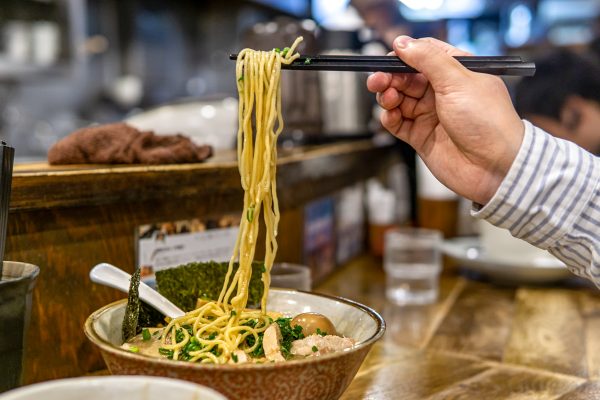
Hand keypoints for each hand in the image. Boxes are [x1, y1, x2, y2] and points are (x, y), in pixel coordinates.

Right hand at [367, 36, 524, 204]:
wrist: (494, 167)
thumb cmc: (489, 123)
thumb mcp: (458, 81)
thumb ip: (428, 59)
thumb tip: (403, 43)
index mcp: (458, 72)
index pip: (425, 54)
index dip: (405, 54)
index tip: (390, 58)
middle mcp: (443, 92)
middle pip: (407, 77)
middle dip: (390, 76)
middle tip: (378, 80)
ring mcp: (431, 114)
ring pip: (399, 99)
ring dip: (388, 96)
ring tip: (387, 99)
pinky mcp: (421, 136)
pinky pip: (398, 122)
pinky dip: (390, 117)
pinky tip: (390, 115)